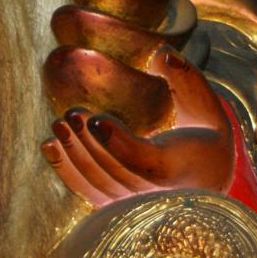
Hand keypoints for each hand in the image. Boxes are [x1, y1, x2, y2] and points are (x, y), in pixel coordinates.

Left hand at [42, 47, 232, 206]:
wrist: (206, 173)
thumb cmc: (203, 132)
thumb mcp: (205, 104)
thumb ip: (187, 79)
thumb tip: (162, 54)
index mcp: (183, 169)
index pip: (147, 163)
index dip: (120, 144)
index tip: (97, 119)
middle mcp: (159, 194)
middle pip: (117, 173)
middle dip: (90, 144)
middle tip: (72, 114)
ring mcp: (136, 203)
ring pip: (99, 184)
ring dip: (75, 154)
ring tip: (60, 123)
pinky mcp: (117, 203)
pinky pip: (89, 191)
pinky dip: (67, 170)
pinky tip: (50, 145)